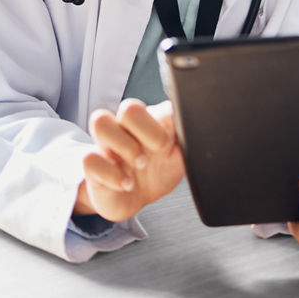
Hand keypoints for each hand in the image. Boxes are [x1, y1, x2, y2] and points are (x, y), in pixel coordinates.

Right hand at [77, 99, 184, 221]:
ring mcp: (107, 144)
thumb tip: (208, 119)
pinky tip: (126, 184)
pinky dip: (112, 175)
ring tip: (139, 168)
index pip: (161, 100)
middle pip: (129, 106)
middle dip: (147, 131)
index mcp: (152, 119)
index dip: (166, 120)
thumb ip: (191, 136)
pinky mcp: (93, 166)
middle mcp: (128, 126)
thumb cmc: (160, 170)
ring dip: (125, 147)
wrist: (136, 197)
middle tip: (155, 153)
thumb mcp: (182, 154)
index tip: (173, 141)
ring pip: (101, 120)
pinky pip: (89, 158)